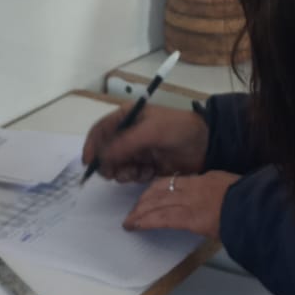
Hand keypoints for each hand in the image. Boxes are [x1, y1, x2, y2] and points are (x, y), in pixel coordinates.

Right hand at [82, 102, 208, 184]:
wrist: (205, 145)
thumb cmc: (177, 130)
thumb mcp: (150, 132)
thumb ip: (124, 144)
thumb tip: (101, 158)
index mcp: (127, 117)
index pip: (100, 131)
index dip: (91, 146)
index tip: (89, 163)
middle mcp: (128, 133)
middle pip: (105, 152)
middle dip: (108, 163)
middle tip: (114, 173)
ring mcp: (136, 150)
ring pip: (116, 166)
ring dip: (123, 172)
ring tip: (138, 171)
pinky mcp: (145, 165)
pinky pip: (131, 174)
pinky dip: (136, 176)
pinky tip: (149, 173)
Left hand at [124, 171, 238, 243]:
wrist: (255, 208)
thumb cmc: (249, 201)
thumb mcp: (231, 188)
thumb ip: (216, 191)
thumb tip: (209, 199)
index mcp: (204, 179)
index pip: (173, 181)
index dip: (156, 188)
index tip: (148, 195)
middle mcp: (193, 187)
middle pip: (159, 190)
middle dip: (144, 200)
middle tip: (134, 210)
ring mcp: (189, 202)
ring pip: (156, 203)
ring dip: (140, 212)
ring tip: (130, 221)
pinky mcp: (188, 218)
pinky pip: (161, 218)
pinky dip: (145, 221)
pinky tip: (134, 226)